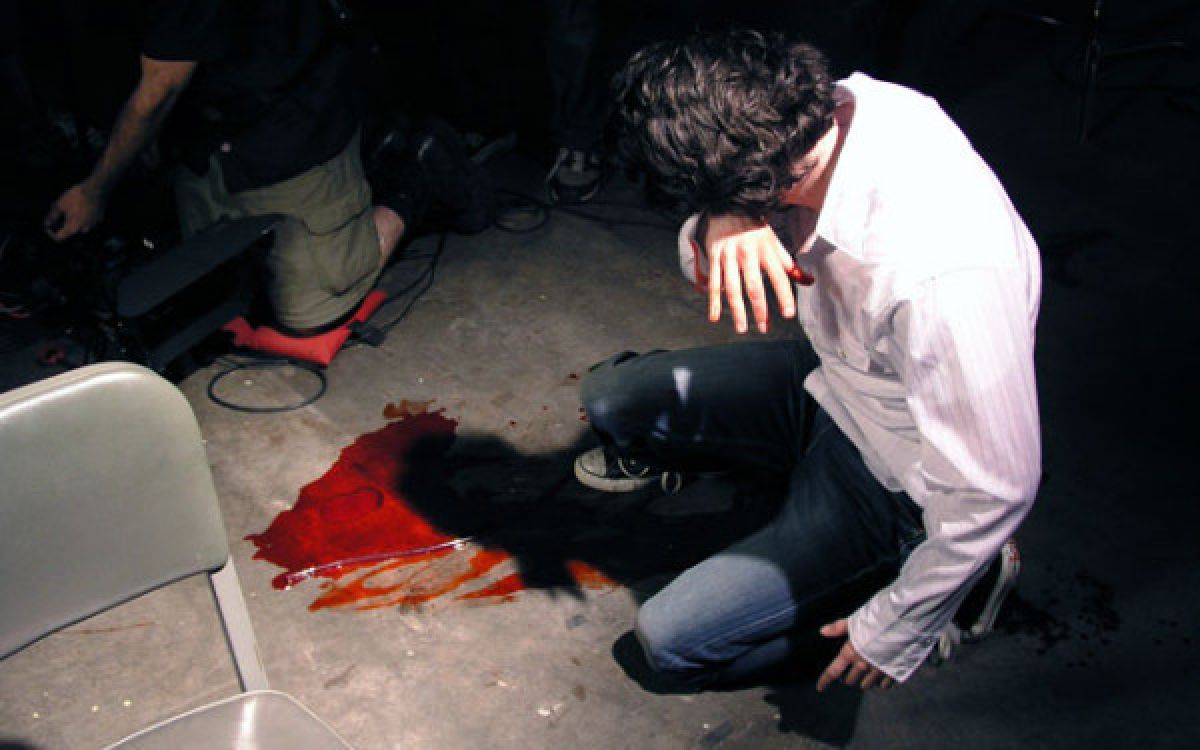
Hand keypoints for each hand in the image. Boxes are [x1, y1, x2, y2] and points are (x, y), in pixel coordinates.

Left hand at [45, 182, 106, 240]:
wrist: (96, 189)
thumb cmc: (76, 197)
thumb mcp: (60, 204)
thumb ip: (52, 216)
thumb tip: (47, 223)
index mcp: (73, 228)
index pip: (59, 238)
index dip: (51, 234)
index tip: (48, 227)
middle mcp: (84, 230)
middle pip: (71, 234)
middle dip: (64, 228)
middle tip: (60, 219)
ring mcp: (94, 225)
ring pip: (82, 228)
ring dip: (75, 223)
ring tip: (71, 212)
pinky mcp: (100, 219)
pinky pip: (90, 222)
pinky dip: (84, 219)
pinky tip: (82, 209)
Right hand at [705, 214, 796, 333]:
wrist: (726, 208)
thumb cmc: (753, 230)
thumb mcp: (773, 242)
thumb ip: (789, 264)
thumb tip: (809, 281)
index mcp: (766, 248)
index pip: (778, 276)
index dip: (784, 295)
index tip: (788, 313)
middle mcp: (748, 253)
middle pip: (754, 286)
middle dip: (760, 310)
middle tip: (765, 328)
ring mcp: (729, 256)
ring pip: (733, 288)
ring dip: (737, 311)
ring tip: (742, 328)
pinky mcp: (714, 258)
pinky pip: (714, 283)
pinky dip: (713, 302)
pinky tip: (715, 317)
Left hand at [816, 619, 893, 691]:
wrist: (904, 622)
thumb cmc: (877, 619)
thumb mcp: (855, 621)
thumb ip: (838, 628)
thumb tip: (822, 631)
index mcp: (851, 653)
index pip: (833, 671)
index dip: (824, 680)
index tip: (820, 688)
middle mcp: (863, 665)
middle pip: (850, 681)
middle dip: (849, 677)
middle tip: (852, 670)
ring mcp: (878, 671)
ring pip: (866, 685)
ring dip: (864, 681)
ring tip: (868, 671)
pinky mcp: (893, 674)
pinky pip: (883, 685)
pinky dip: (880, 682)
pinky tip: (882, 673)